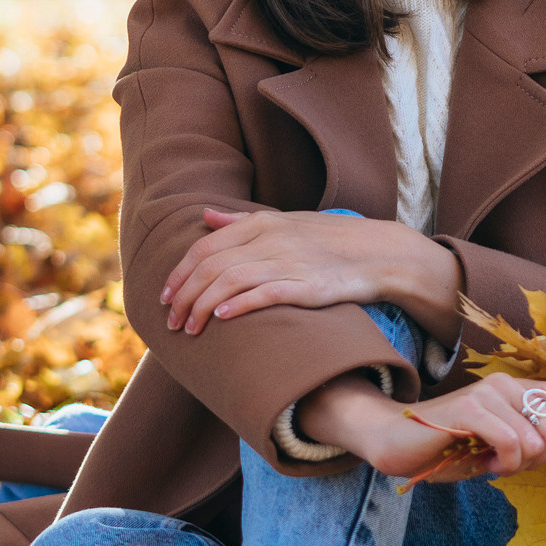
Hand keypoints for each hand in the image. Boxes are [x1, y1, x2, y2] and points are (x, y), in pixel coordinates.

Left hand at [161, 206, 460, 341]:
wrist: (379, 253)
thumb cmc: (328, 241)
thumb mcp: (283, 222)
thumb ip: (241, 221)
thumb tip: (205, 216)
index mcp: (261, 222)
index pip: (205, 247)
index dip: (180, 273)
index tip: (166, 296)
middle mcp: (270, 238)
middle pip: (211, 267)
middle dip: (184, 296)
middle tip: (171, 322)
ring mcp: (287, 261)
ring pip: (229, 281)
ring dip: (202, 307)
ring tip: (189, 329)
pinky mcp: (306, 285)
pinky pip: (263, 294)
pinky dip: (237, 305)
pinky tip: (220, 318)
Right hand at [296, 369, 545, 484]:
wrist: (396, 442)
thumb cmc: (449, 447)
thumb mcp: (500, 444)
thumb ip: (531, 439)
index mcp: (518, 390)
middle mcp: (507, 385)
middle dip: (542, 458)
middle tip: (512, 463)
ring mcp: (488, 393)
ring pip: (536, 439)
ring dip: (518, 465)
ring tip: (492, 463)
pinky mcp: (471, 408)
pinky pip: (512, 442)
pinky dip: (505, 463)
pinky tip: (485, 465)